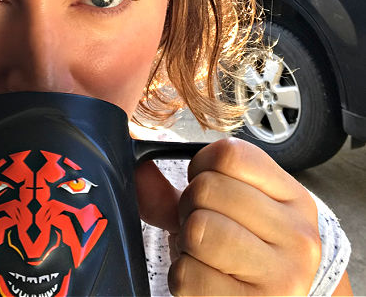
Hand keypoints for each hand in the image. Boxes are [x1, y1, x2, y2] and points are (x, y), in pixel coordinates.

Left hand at [136, 137, 321, 295]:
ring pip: (198, 229)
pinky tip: (206, 284)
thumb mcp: (222, 210)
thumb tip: (137, 168)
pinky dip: (183, 279)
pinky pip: (188, 275)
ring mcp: (284, 277)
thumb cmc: (240, 254)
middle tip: (204, 230)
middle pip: (207, 188)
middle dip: (189, 207)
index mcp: (294, 199)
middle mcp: (300, 236)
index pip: (230, 153)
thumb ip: (176, 186)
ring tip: (205, 255)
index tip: (207, 189)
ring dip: (186, 243)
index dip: (200, 166)